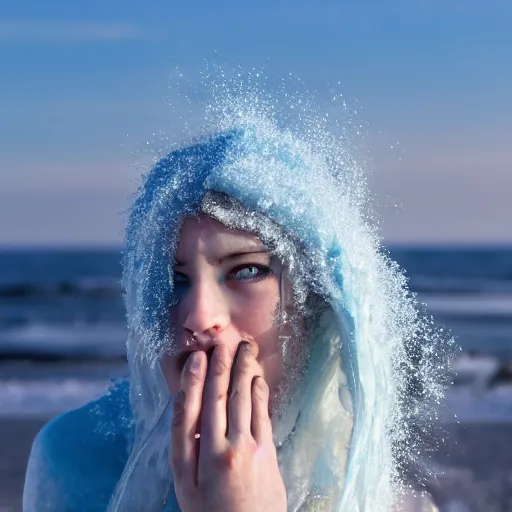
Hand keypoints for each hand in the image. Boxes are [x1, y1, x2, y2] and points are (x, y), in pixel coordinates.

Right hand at [170, 342, 286, 511]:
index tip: (198, 356)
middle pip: (220, 397)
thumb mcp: (185, 485)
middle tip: (223, 343)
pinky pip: (263, 414)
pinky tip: (257, 378)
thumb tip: (186, 406)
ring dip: (243, 371)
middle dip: (222, 366)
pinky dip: (259, 392)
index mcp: (196, 457)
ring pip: (244, 399)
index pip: (192, 407)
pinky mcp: (269, 452)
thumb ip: (184, 446)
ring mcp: (250, 448)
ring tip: (244, 348)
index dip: (194, 379)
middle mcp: (223, 447)